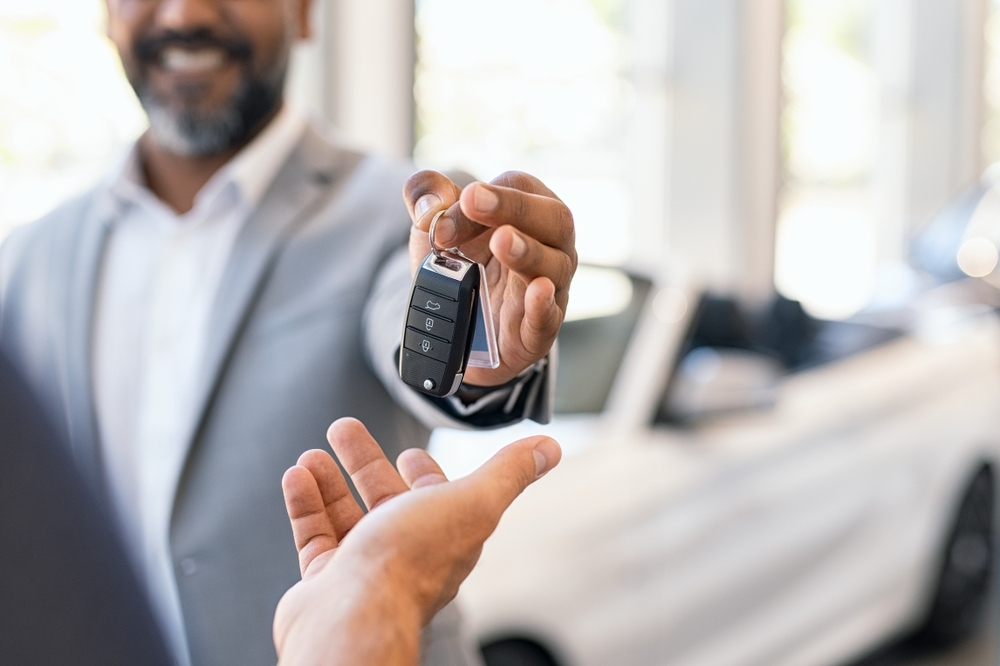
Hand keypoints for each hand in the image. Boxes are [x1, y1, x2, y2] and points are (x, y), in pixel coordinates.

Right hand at [272, 418, 561, 665]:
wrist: (353, 615)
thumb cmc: (410, 564)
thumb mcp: (472, 501)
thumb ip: (507, 473)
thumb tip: (547, 450)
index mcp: (444, 533)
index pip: (437, 498)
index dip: (425, 473)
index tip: (410, 452)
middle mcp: (405, 551)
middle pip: (384, 497)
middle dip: (365, 461)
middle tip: (344, 431)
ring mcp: (365, 568)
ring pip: (346, 515)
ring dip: (331, 481)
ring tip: (314, 454)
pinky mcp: (327, 581)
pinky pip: (314, 536)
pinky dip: (306, 504)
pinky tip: (298, 478)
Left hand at [404, 171, 576, 385]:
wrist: (456, 324)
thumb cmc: (460, 264)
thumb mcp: (435, 225)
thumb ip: (425, 196)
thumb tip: (431, 205)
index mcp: (528, 211)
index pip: (520, 188)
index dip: (490, 194)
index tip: (460, 203)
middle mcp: (549, 246)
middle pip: (555, 220)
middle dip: (515, 208)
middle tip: (475, 203)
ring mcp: (550, 289)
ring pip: (555, 267)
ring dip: (528, 252)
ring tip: (501, 242)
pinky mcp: (539, 330)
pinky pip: (549, 317)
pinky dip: (543, 305)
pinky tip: (537, 291)